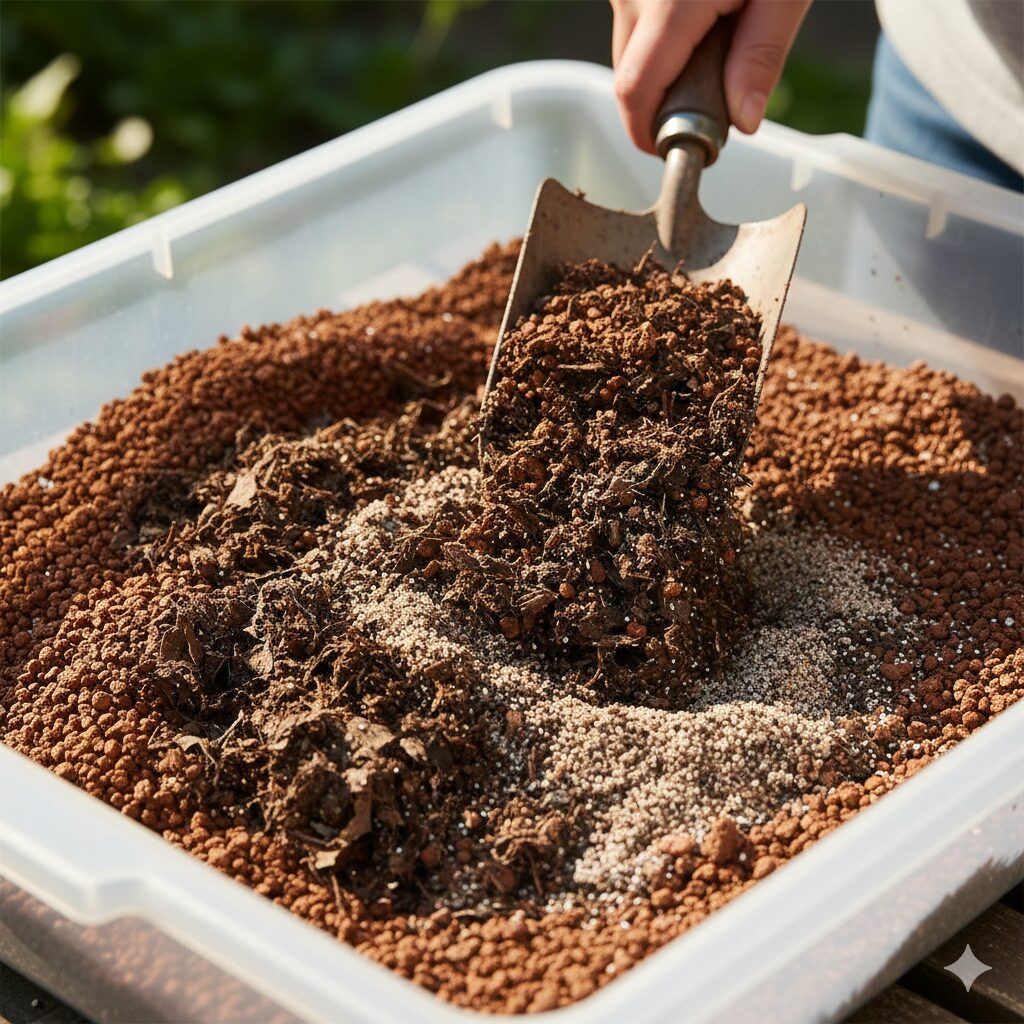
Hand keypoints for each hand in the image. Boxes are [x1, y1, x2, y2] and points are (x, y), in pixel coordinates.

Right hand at [611, 0, 812, 152]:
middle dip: (663, 102)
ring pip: (630, 49)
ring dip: (663, 67)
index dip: (647, 133)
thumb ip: (762, 54)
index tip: (673, 149)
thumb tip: (742, 122)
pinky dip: (661, 35)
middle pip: (629, 77)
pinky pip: (633, 19)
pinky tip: (701, 14)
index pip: (634, 91)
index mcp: (672, 0)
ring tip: (717, 40)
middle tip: (715, 97)